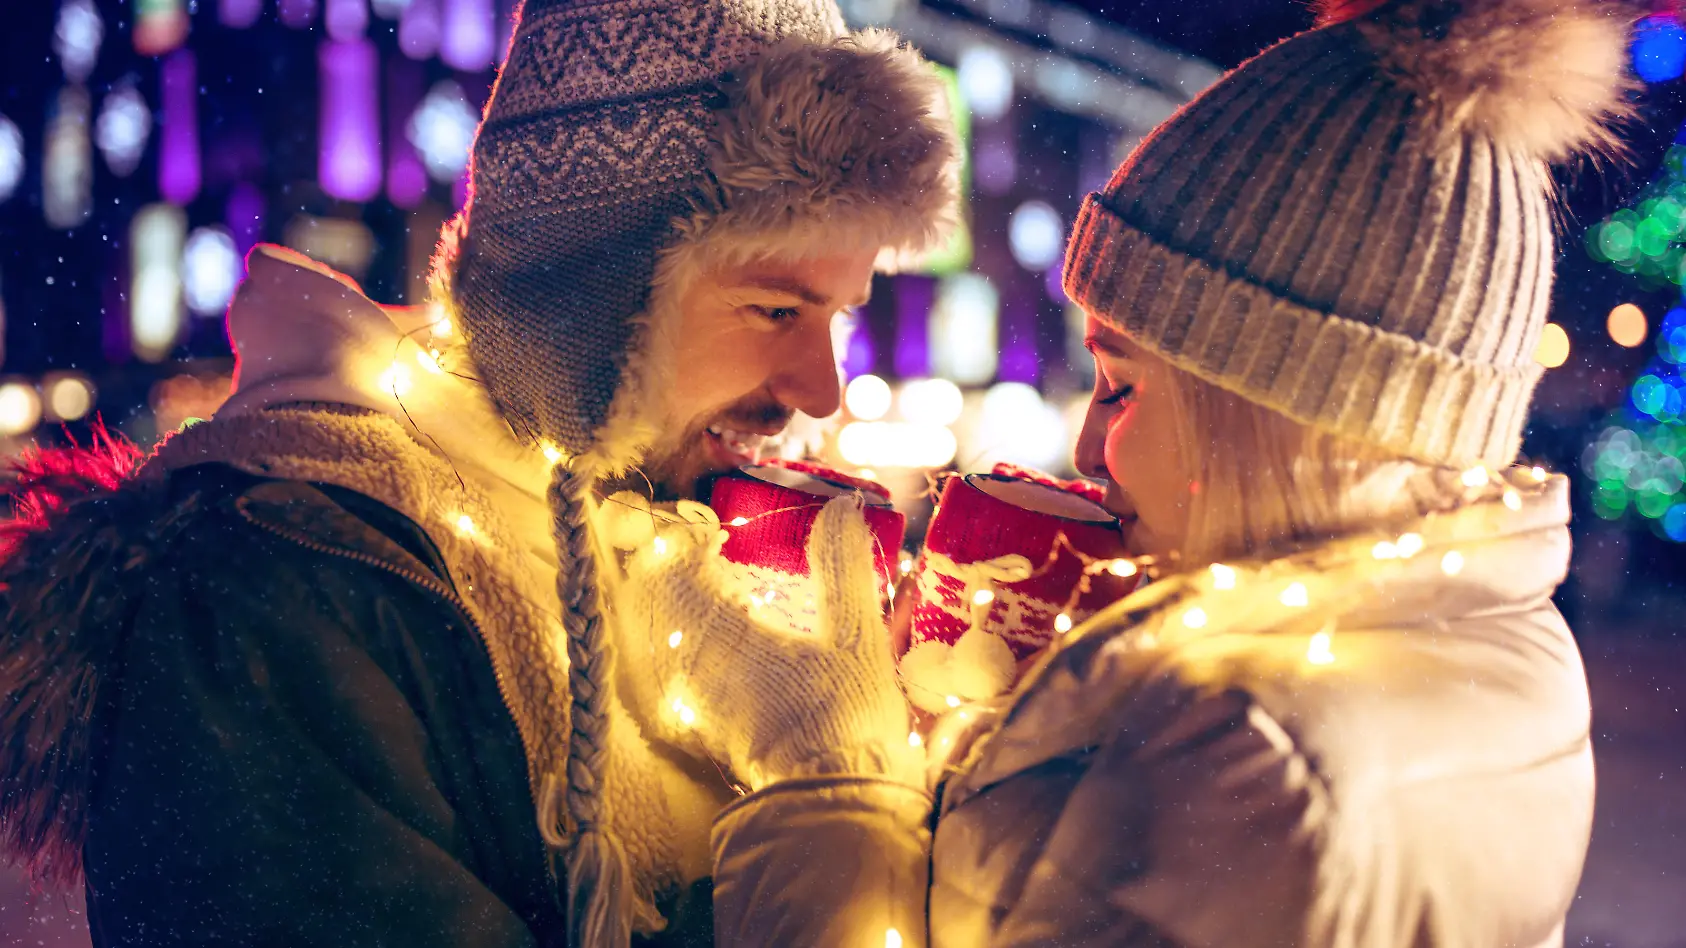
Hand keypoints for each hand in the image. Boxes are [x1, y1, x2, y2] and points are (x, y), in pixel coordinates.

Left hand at [619, 496, 920, 791]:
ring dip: (669, 606)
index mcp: (724, 634)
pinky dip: (676, 645)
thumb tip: (843, 508)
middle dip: (669, 570)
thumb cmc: (846, 720)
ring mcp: (689, 700)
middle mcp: (691, 665)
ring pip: (654, 637)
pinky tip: (709, 644)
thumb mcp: (857, 637)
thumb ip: (843, 567)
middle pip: (652, 601)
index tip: (712, 531)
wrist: (832, 804)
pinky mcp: (697, 728)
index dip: (684, 540)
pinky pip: (665, 672)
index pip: (675, 569)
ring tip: (705, 594)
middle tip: (700, 553)